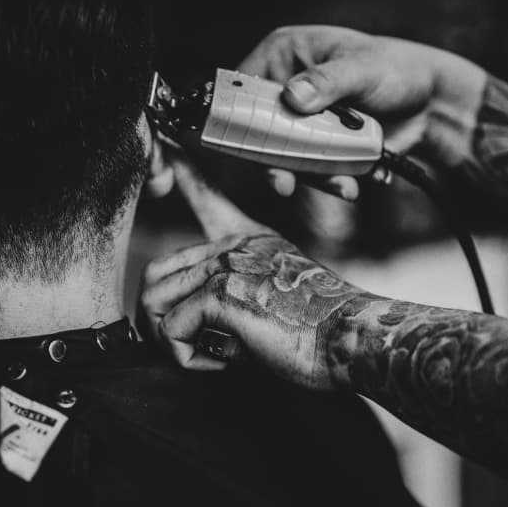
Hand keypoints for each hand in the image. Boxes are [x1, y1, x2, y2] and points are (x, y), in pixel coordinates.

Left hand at [140, 152, 366, 389]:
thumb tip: (189, 322)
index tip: (164, 145)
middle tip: (190, 348)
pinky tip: (225, 361)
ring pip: (154, 301)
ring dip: (170, 340)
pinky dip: (187, 358)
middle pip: (158, 274)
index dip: (183, 176)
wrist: (352, 340)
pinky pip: (169, 331)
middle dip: (161, 320)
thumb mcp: (278, 299)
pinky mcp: (220, 293)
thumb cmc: (322, 334)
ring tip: (206, 355)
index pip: (206, 200)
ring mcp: (226, 265)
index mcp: (252, 241)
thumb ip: (239, 296)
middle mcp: (235, 246)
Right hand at [237, 25, 487, 199]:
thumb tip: (294, 97)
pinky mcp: (319, 149)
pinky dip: (331, 182)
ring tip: (342, 185)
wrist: (429, 104)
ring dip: (310, 177)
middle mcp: (285, 92)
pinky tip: (353, 184)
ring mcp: (301, 124)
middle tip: (283, 183)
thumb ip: (328, 81)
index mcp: (283, 57)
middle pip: (259, 131)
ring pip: (286, 158)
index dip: (237, 115)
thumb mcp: (362, 68)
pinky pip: (312, 172)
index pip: (244, 87)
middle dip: (273, 161)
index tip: (246, 142)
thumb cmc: (395, 69)